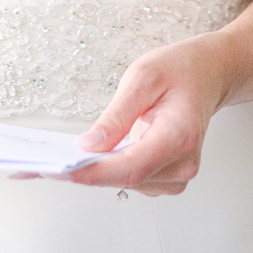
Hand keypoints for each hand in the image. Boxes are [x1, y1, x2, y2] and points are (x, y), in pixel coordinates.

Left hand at [68, 37, 230, 197]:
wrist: (210, 73)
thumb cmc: (182, 70)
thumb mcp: (143, 77)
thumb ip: (116, 115)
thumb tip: (89, 146)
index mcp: (180, 135)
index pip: (132, 168)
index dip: (94, 173)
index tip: (60, 171)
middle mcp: (183, 162)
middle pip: (125, 179)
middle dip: (85, 171)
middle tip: (42, 164)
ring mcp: (177, 174)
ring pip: (124, 183)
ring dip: (96, 170)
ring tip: (68, 155)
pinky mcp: (167, 177)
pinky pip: (130, 180)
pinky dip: (108, 170)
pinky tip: (94, 155)